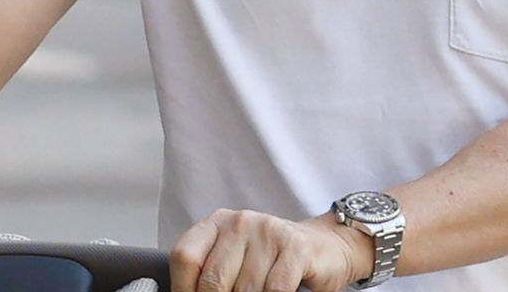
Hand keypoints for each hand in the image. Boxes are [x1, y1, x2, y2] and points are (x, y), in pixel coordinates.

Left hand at [170, 210, 365, 291]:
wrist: (325, 247)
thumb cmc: (272, 258)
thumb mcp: (236, 258)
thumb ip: (211, 272)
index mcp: (217, 222)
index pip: (185, 257)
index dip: (183, 289)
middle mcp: (240, 222)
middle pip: (213, 279)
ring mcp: (268, 232)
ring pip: (244, 290)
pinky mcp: (295, 248)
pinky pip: (274, 291)